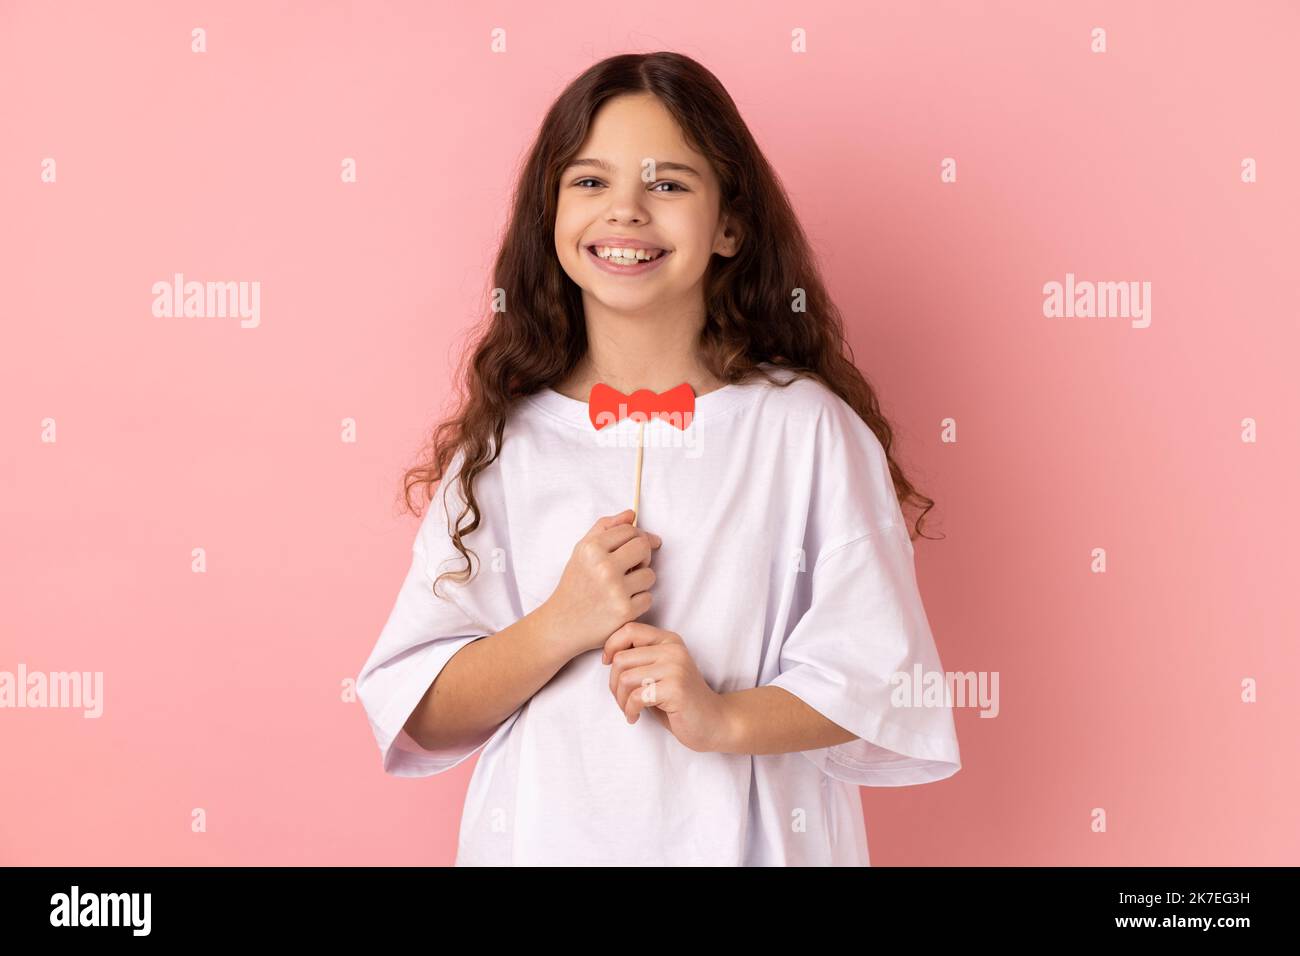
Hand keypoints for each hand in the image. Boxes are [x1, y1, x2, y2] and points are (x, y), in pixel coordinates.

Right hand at [539, 509, 660, 659]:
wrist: (561, 623)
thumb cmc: (575, 584)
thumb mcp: (582, 551)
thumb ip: (605, 528)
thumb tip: (631, 514)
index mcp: (592, 548)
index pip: (630, 530)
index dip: (636, 537)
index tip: (635, 547)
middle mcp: (604, 567)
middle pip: (644, 547)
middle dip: (643, 556)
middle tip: (632, 566)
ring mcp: (615, 590)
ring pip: (650, 575)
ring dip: (641, 581)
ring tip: (624, 587)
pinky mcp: (624, 611)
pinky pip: (648, 598)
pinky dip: (639, 602)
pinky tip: (623, 604)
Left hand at [602, 623, 734, 752]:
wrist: (714, 722)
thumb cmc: (679, 700)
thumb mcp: (659, 672)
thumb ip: (640, 659)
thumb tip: (607, 656)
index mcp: (668, 640)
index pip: (629, 630)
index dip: (610, 646)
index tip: (608, 665)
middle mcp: (672, 649)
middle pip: (621, 658)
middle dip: (614, 684)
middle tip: (622, 700)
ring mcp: (675, 668)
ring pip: (625, 678)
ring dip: (621, 700)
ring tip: (629, 710)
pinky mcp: (675, 689)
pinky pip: (636, 696)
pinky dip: (630, 710)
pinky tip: (636, 717)